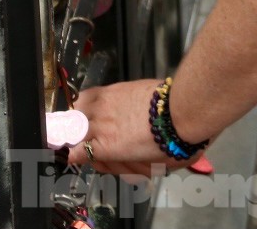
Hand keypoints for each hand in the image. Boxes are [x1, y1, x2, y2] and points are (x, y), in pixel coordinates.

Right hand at [66, 79, 201, 176]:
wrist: (181, 111)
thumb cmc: (171, 144)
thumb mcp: (151, 168)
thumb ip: (127, 166)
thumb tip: (112, 162)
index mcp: (108, 148)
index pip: (77, 153)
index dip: (75, 156)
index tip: (77, 157)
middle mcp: (101, 126)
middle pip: (75, 132)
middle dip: (75, 139)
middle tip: (83, 141)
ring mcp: (104, 105)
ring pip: (77, 110)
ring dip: (77, 117)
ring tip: (82, 121)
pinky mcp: (112, 89)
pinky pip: (88, 94)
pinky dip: (84, 101)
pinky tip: (89, 104)